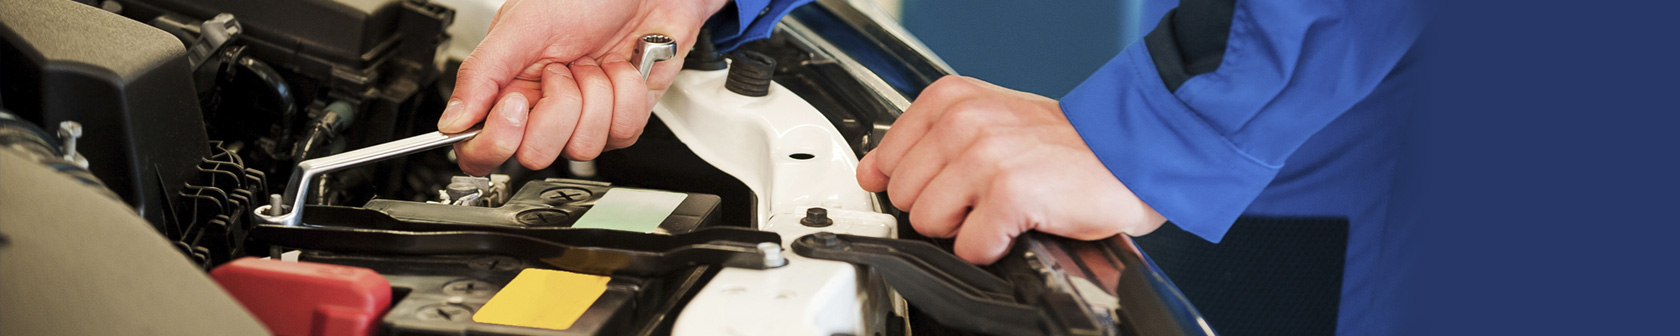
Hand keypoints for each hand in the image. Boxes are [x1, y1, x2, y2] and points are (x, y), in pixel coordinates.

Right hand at [438, 0, 728, 175]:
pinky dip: (626, 92)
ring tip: (594, 62)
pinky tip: (620, 67)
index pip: (482, 150)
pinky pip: (623, 132)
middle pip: (537, 153)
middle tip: (563, 68)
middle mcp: (544, 110)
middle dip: (558, 106)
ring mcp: (584, 118)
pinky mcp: (623, 117)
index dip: (497, 140)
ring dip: (596, 94)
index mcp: (507, 90)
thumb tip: (451, 122)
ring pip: (583, 147)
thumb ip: (482, 73)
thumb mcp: (523, 25)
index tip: (516, 104)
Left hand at [857, 76, 1166, 263]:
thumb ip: (926, 143)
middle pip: (902, 196)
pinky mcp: (1007, 193)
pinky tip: (1018, 223)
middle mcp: (962, 122)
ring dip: (965, 228)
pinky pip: (968, 247)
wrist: (1128, 152)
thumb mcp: (985, 121)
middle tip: (984, 195)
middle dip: (940, 208)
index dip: (915, 184)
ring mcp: (983, 156)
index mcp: (951, 99)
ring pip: (927, 222)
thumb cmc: (1062, 144)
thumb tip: (873, 172)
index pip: (884, 160)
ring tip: (1001, 207)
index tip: (945, 185)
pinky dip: (993, 247)